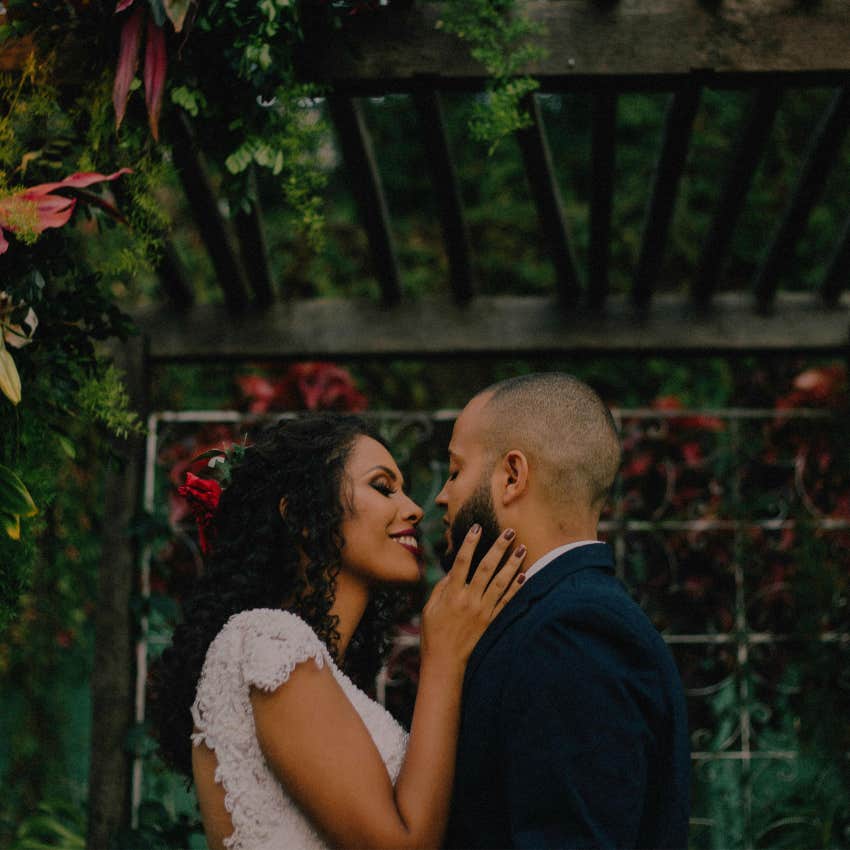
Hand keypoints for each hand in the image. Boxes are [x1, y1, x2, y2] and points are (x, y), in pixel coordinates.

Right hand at [420, 525, 527, 669]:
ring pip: (501, 582)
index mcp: (451, 595)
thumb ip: (442, 587)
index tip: (477, 528)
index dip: (469, 544)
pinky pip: (507, 602)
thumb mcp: (430, 608)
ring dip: (512, 564)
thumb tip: (454, 570)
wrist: (445, 663)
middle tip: (509, 531)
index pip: (461, 562)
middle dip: (498, 547)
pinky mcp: (491, 622)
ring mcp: (483, 611)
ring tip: (522, 548)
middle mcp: (469, 600)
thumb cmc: (433, 634)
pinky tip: (524, 575)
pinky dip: (516, 588)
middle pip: (486, 568)